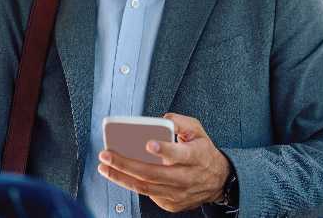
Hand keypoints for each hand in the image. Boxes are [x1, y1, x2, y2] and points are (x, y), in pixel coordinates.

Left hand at [97, 113, 232, 212]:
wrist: (217, 180)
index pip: (179, 154)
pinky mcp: (171, 204)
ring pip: (145, 187)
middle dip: (126, 164)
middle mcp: (186, 178)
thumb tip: (163, 118)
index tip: (148, 143)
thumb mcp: (198, 131)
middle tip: (107, 155)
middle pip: (152, 173)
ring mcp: (178, 194)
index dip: (164, 150)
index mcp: (195, 157)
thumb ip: (181, 122)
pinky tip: (119, 175)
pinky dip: (132, 184)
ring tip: (104, 167)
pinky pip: (148, 194)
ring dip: (121, 177)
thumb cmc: (202, 151)